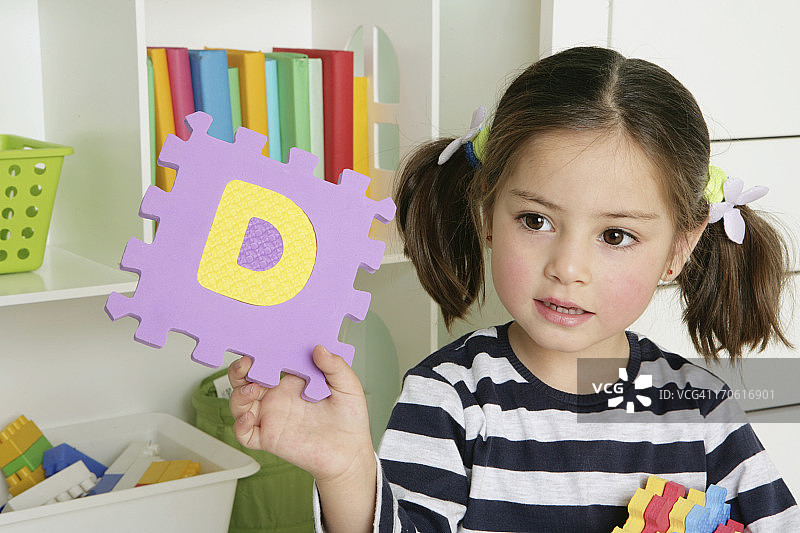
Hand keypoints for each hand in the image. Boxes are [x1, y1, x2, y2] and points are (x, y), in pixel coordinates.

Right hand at [228, 345, 374, 484]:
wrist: (351, 452)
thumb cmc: (350, 419)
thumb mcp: (348, 386)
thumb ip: (336, 366)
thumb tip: (320, 349)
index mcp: (292, 383)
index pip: (268, 364)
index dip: (259, 354)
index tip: (258, 345)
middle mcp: (278, 399)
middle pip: (245, 381)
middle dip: (239, 370)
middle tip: (246, 363)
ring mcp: (272, 419)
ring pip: (240, 404)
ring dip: (238, 395)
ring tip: (252, 389)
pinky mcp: (270, 439)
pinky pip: (245, 434)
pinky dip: (239, 426)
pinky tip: (249, 418)